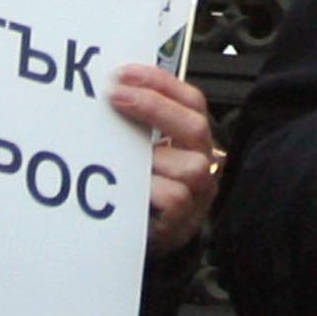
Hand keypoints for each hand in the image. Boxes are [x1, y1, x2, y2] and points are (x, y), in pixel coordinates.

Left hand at [108, 61, 221, 252]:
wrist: (142, 241)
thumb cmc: (143, 192)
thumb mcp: (145, 152)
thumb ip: (140, 125)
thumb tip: (112, 87)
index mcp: (194, 140)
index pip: (192, 100)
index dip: (161, 83)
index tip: (125, 74)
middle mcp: (204, 163)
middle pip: (195, 127)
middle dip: (154, 107)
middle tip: (115, 96)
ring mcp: (198, 195)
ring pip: (190, 167)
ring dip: (151, 156)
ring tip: (118, 153)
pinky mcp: (183, 223)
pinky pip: (174, 198)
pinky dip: (150, 189)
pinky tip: (126, 188)